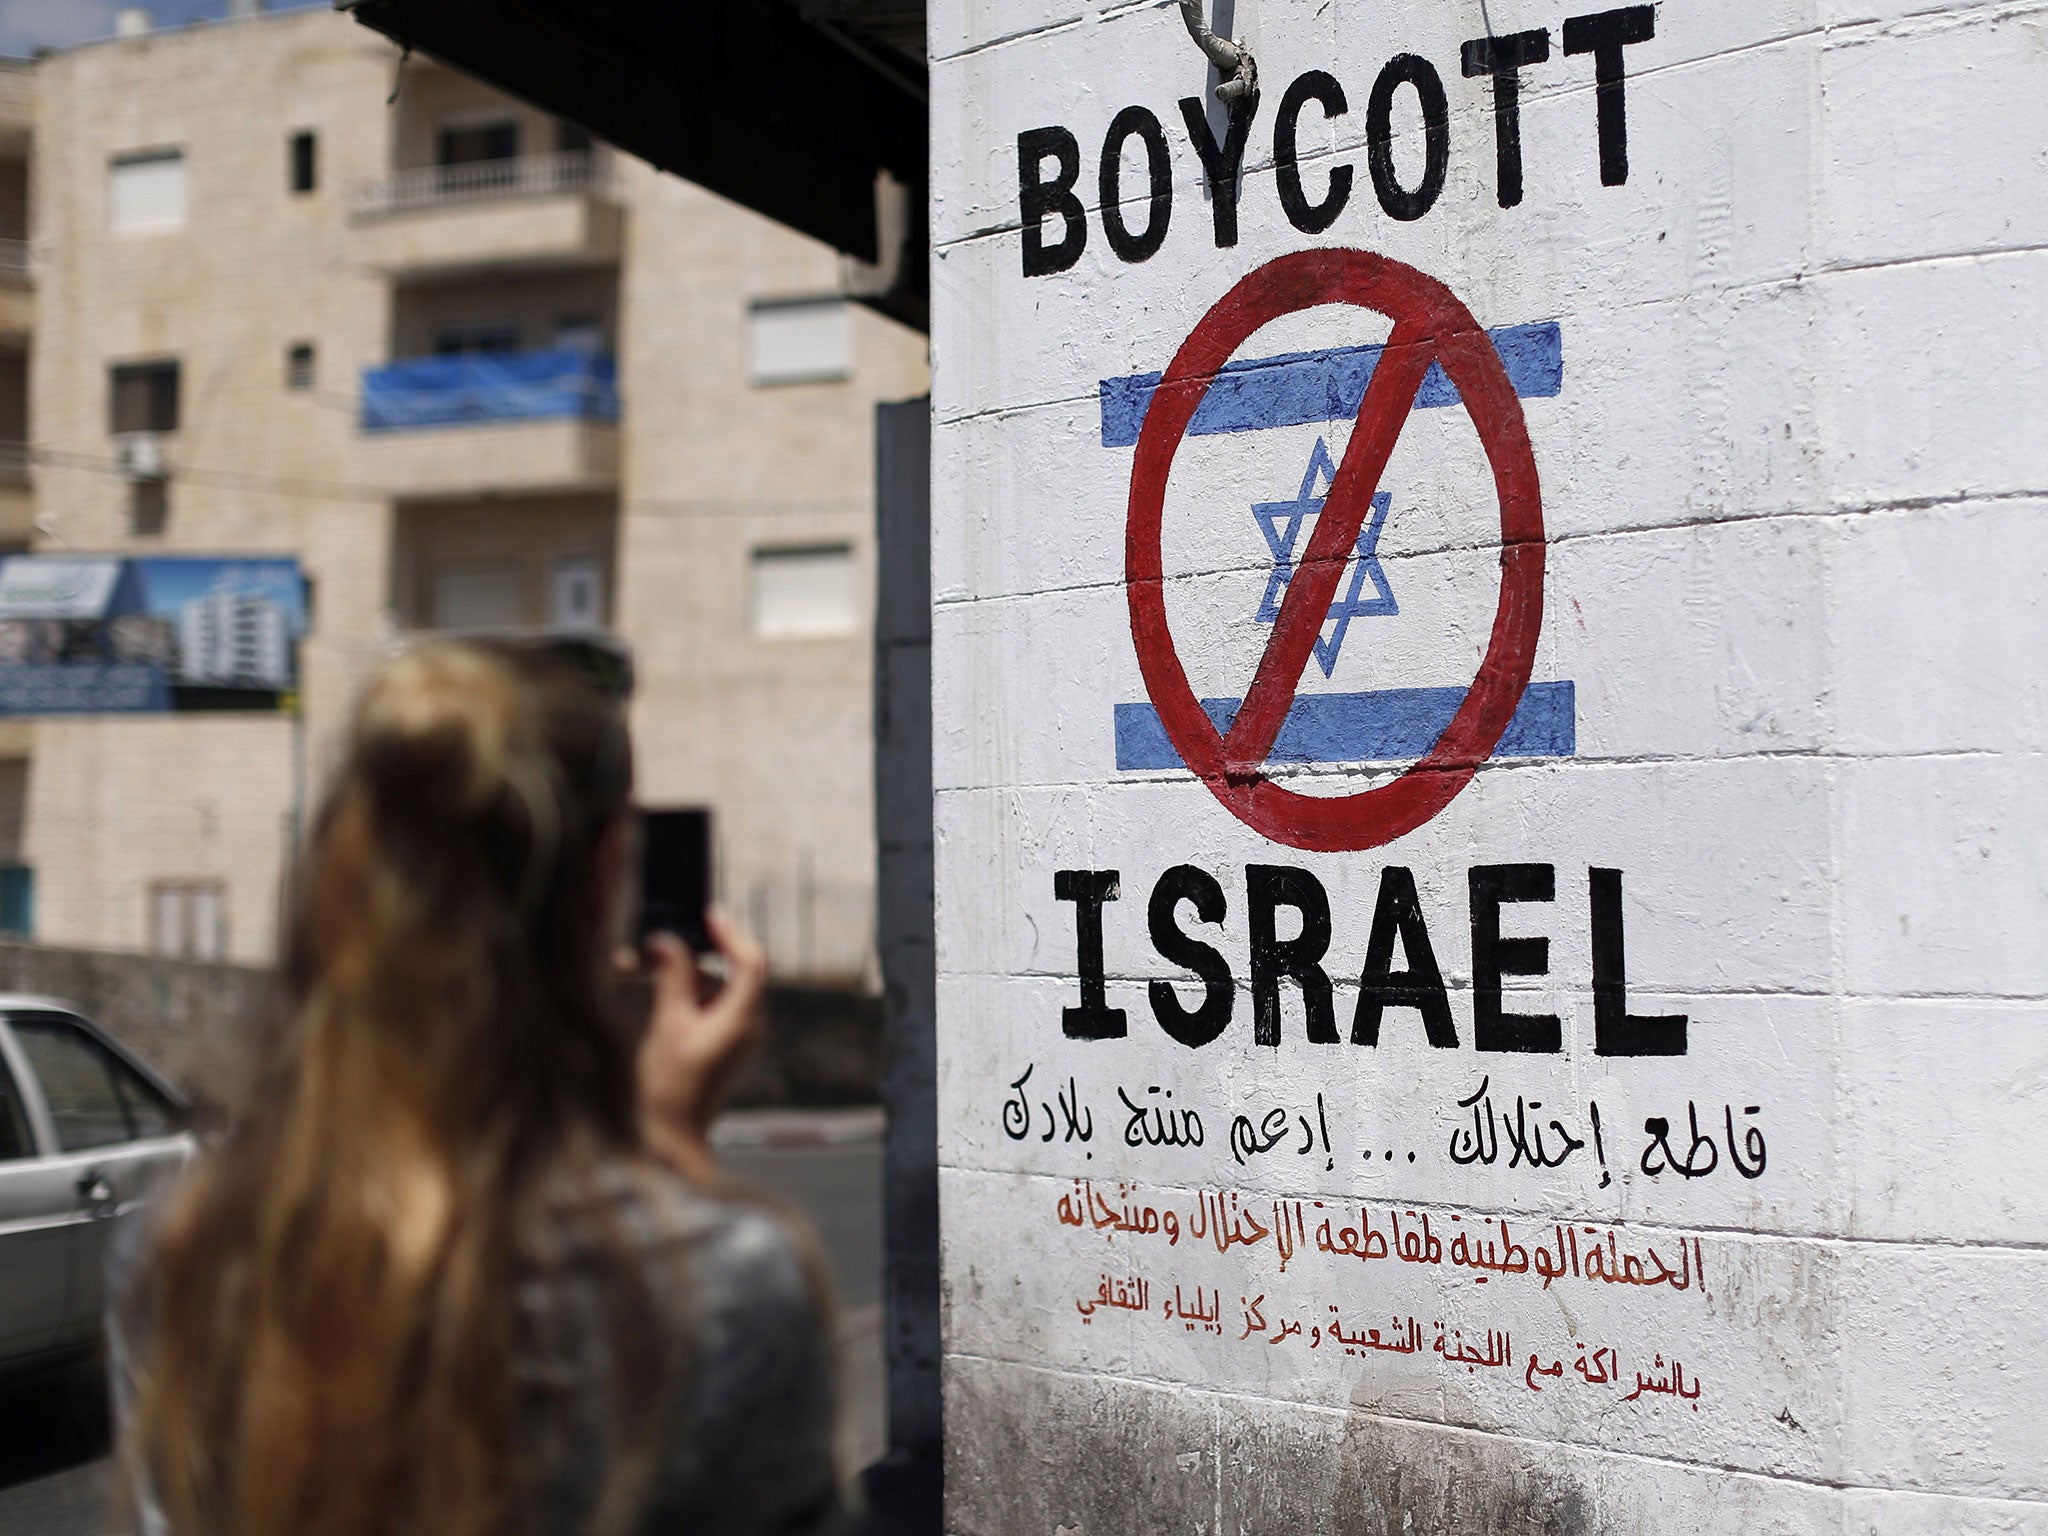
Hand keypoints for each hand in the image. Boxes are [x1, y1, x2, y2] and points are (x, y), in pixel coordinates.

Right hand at [634, 911, 766, 1179]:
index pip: (752, 964)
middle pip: (731, 973)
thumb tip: (668, 941)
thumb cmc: (669, 1088)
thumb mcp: (667, 1026)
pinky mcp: (724, 1045)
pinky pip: (709, 1008)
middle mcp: (748, 1026)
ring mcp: (738, 1037)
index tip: (709, 914)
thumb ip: (673, 979)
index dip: (733, 934)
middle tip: (655, 949)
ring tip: (638, 973)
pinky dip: (685, 998)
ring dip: (682, 979)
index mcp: (742, 1021)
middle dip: (694, 958)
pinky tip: (656, 1000)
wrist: (671, 1140)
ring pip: (715, 989)